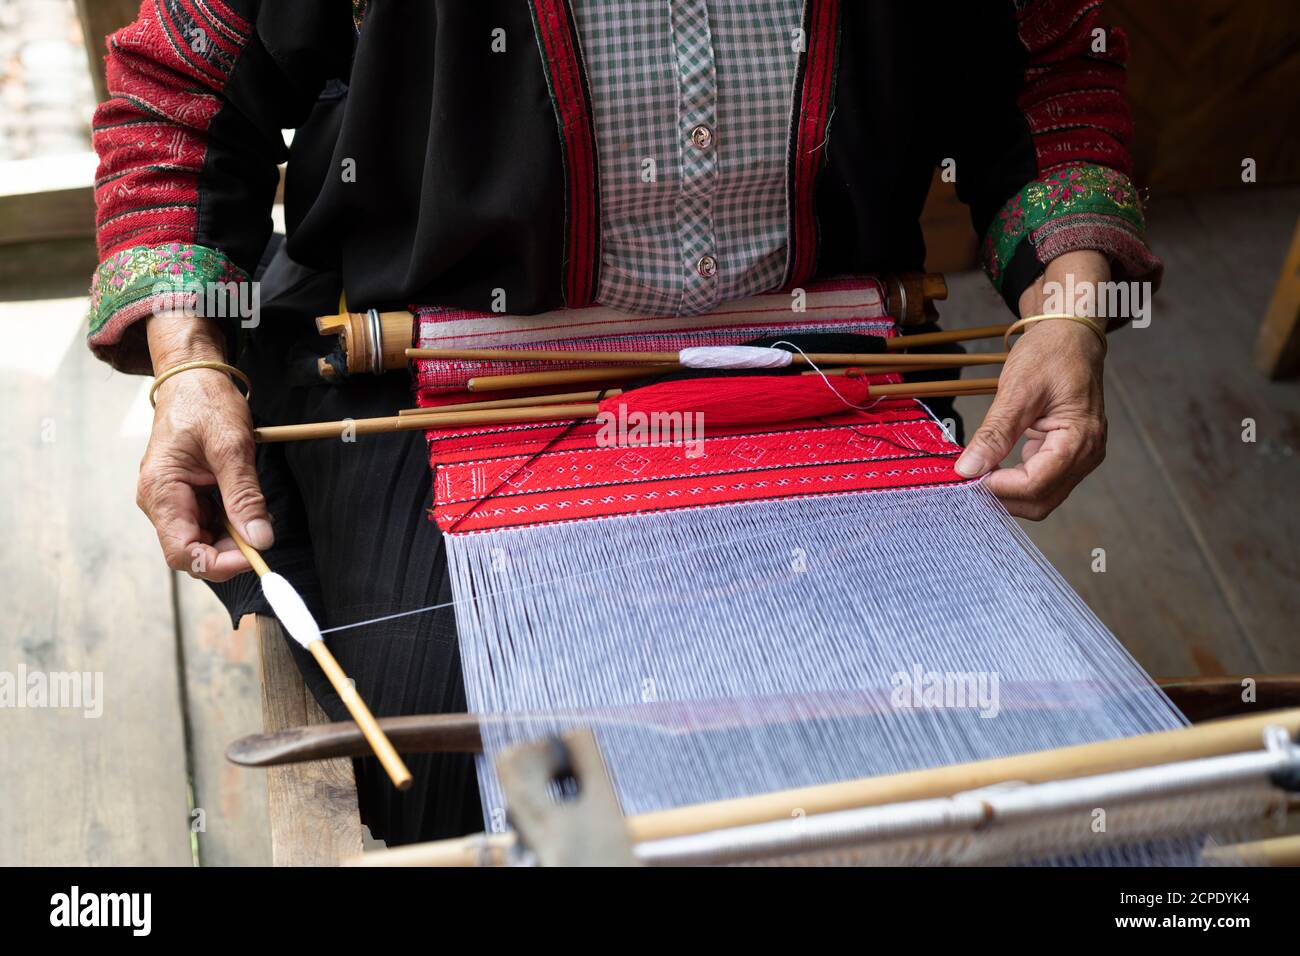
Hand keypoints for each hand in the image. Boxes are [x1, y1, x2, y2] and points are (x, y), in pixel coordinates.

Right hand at [137, 312, 271, 579]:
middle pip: (193, 551)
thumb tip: (261, 539)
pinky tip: (246, 505)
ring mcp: (172, 500)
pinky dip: (231, 521)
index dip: (219, 563)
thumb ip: (244, 496)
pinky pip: (208, 522)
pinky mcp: (186, 496)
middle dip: (230, 551)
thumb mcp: (232, 447)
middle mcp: (159, 501)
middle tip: (263, 533)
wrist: (193, 378)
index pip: (182, 552)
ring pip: (203, 539)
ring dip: (233, 536)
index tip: (255, 555)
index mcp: (161, 491)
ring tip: (256, 512)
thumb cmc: (206, 404)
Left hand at [954, 252, 1108, 519]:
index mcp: (1080, 438)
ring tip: (978, 473)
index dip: (999, 488)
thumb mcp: (1017, 390)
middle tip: (968, 479)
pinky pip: (1042, 482)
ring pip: (1041, 498)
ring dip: (1008, 493)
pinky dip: (1016, 482)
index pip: (1036, 484)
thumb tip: (967, 469)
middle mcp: (1087, 454)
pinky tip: (994, 466)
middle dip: (1002, 497)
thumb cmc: (1050, 354)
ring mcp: (1080, 457)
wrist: (1070, 336)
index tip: (968, 477)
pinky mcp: (1069, 455)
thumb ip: (994, 433)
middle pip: (1040, 501)